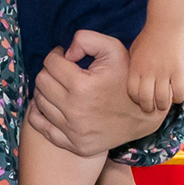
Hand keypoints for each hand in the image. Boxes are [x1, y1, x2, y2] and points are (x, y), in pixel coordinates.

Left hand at [30, 31, 170, 159]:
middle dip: (50, 72)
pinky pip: (41, 127)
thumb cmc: (126, 79)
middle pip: (41, 82)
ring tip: (60, 87)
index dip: (57, 55)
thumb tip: (64, 53)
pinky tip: (51, 104)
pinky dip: (39, 113)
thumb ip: (86, 39)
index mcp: (82, 86)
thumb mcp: (114, 49)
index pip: (50, 63)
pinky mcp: (73, 145)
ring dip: (46, 91)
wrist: (144, 116)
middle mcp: (74, 111)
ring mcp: (73, 131)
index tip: (66, 58)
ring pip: (39, 102)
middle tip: (63, 72)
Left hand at [126, 24, 183, 113]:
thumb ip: (133, 67)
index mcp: (135, 69)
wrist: (165, 24)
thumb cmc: (148, 36)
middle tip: (153, 108)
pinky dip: (177, 98)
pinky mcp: (177, 71)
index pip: (133, 94)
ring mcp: (163, 73)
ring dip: (163, 105)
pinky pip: (178, 92)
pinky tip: (177, 96)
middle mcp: (148, 73)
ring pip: (163, 99)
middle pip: (147, 100)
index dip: (137, 100)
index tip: (142, 100)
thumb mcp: (134, 52)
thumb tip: (134, 80)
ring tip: (165, 105)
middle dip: (149, 108)